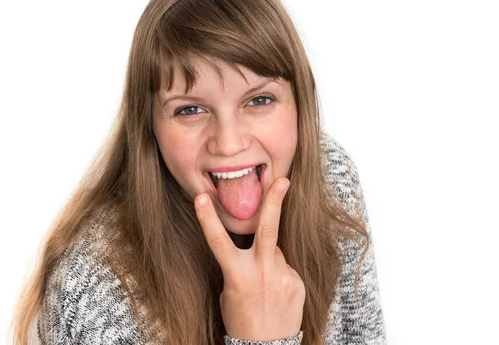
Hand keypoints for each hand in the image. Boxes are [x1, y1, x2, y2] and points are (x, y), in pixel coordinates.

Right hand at [194, 178, 304, 341]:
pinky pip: (286, 268)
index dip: (208, 218)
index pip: (218, 242)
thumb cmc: (241, 319)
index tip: (202, 196)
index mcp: (237, 275)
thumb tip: (261, 245)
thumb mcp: (232, 291)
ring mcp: (282, 277)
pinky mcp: (296, 283)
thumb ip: (245, 264)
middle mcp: (261, 273)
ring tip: (264, 284)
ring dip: (269, 258)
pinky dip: (279, 274)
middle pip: (268, 230)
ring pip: (276, 251)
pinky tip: (276, 293)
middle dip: (274, 202)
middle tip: (283, 179)